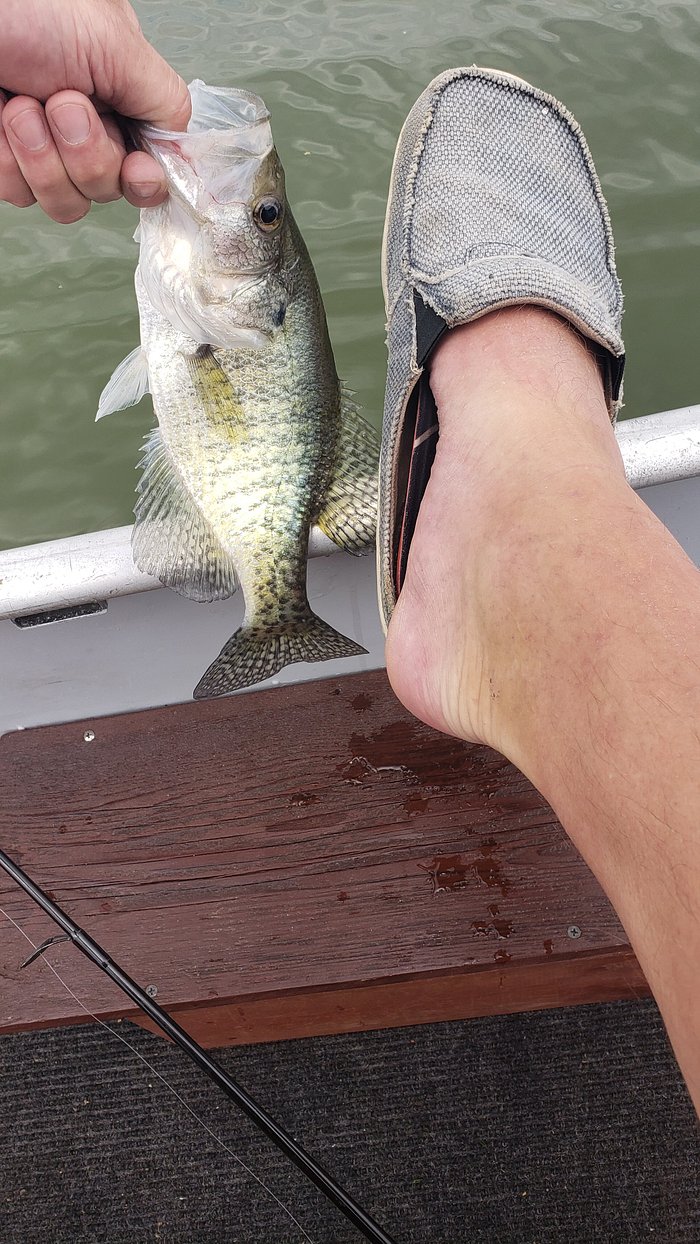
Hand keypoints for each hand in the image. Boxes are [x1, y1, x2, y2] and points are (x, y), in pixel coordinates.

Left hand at [0, 0, 189, 221]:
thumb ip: (163, 100)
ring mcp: (40, 147)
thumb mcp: (114, 41)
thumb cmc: (27, 5)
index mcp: (118, 95)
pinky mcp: (2, 160)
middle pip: (108, 191)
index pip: (150, 166)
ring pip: (65, 203)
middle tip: (60, 102)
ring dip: (43, 158)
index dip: (145, 180)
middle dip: (86, 154)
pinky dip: (7, 158)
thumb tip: (183, 152)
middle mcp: (84, 126)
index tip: (135, 170)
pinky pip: (18, 195)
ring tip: (19, 104)